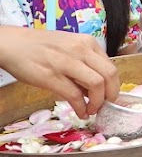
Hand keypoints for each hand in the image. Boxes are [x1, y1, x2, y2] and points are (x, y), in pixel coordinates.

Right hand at [0, 26, 118, 116]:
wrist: (13, 44)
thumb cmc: (41, 47)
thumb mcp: (70, 47)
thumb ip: (84, 62)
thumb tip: (96, 86)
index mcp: (88, 43)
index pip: (111, 66)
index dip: (113, 85)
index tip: (109, 96)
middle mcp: (81, 50)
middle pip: (109, 75)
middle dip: (111, 95)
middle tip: (105, 105)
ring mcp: (67, 63)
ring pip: (96, 84)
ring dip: (97, 102)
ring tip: (92, 110)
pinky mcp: (51, 77)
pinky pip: (74, 95)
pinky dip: (80, 107)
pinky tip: (80, 112)